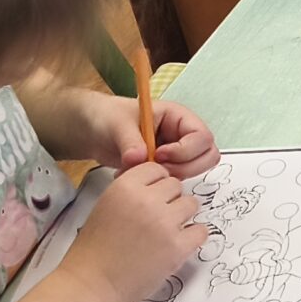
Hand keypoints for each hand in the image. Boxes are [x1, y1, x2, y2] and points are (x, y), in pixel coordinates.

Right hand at [68, 162, 207, 301]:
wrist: (91, 284)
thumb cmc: (94, 249)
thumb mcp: (106, 206)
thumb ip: (132, 193)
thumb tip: (159, 187)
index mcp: (125, 186)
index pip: (156, 169)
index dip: (155, 184)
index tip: (151, 197)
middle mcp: (147, 200)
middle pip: (176, 186)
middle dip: (169, 200)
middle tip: (156, 219)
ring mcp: (165, 223)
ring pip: (192, 204)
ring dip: (182, 216)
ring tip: (165, 233)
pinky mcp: (178, 246)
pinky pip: (201, 231)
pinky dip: (192, 237)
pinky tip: (177, 245)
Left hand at [75, 91, 217, 176]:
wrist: (92, 131)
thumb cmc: (107, 117)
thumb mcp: (116, 124)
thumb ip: (129, 141)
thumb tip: (139, 159)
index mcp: (178, 117)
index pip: (202, 137)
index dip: (185, 150)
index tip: (159, 154)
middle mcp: (183, 134)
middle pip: (208, 155)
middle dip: (185, 167)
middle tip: (158, 169)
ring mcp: (177, 152)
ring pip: (196, 170)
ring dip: (174, 177)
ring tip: (146, 174)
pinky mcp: (167, 167)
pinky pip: (177, 179)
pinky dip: (161, 184)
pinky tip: (139, 179)